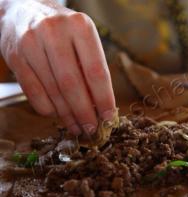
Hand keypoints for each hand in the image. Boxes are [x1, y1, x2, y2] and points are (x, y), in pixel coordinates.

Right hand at [0, 0, 115, 134]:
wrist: (24, 9)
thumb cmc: (63, 29)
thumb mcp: (82, 38)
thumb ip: (91, 67)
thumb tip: (100, 106)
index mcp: (80, 27)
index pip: (96, 71)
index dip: (104, 99)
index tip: (109, 117)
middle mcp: (54, 32)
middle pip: (73, 84)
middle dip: (84, 113)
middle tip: (92, 129)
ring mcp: (31, 44)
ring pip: (53, 91)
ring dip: (67, 115)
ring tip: (77, 127)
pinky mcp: (15, 56)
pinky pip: (33, 92)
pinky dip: (48, 109)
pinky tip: (58, 115)